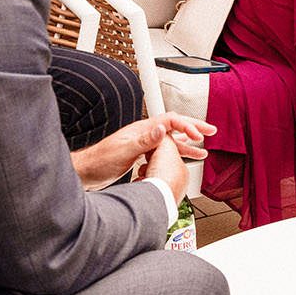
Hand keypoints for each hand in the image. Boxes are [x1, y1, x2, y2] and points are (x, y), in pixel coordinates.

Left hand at [72, 113, 213, 191]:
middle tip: (210, 131)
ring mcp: (142, 144)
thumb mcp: (122, 151)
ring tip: (202, 149)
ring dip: (187, 143)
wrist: (85, 173)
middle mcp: (144, 134)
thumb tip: (161, 128)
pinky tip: (180, 159)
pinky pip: (164, 151)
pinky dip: (176, 154)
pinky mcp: (140, 155)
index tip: (198, 135)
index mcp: (141, 129)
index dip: (186, 126)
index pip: (169, 121)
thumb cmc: (98, 162)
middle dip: (193, 127)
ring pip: (170, 140)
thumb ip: (142, 140)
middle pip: (173, 126)